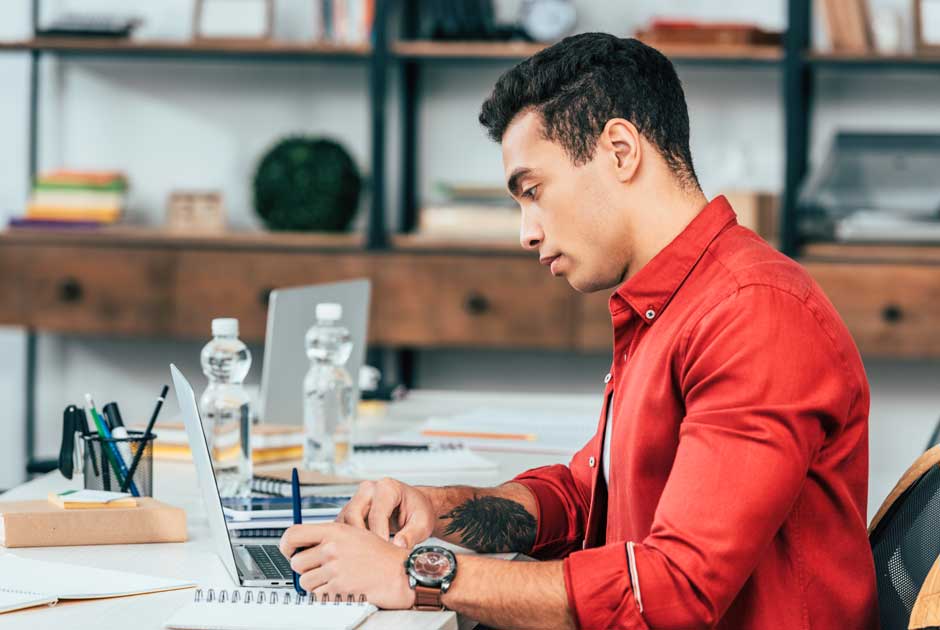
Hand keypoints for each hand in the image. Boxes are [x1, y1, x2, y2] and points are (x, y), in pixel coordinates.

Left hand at [279, 522, 414, 608]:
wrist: (400, 572)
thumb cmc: (382, 555)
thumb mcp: (355, 534)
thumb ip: (329, 537)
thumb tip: (303, 546)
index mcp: (335, 530)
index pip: (293, 534)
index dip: (285, 545)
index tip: (288, 550)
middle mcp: (332, 548)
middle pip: (296, 562)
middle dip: (306, 569)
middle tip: (321, 569)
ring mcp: (334, 569)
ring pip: (304, 582)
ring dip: (315, 584)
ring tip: (335, 578)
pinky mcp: (338, 588)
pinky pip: (317, 596)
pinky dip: (326, 595)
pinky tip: (341, 587)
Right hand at [336, 478, 434, 548]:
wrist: (415, 506)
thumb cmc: (419, 511)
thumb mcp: (423, 523)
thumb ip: (412, 535)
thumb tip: (398, 546)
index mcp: (388, 488)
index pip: (376, 514)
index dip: (379, 535)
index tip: (384, 553)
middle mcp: (369, 489)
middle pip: (352, 514)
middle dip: (360, 538)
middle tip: (371, 557)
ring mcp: (357, 499)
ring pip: (343, 521)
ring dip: (351, 540)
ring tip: (365, 557)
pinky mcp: (350, 511)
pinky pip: (342, 527)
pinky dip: (347, 541)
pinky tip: (358, 554)